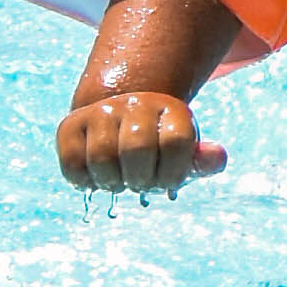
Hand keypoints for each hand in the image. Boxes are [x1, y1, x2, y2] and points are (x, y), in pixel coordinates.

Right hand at [58, 83, 226, 191]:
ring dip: (112, 183)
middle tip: (140, 184)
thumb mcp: (185, 154)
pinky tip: (97, 179)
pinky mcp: (70, 126)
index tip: (167, 181)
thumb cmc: (160, 147)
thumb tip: (217, 156)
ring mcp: (101, 112)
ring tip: (120, 181)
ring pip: (101, 157)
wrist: (121, 121)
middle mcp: (136, 103)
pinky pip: (72, 164)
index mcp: (171, 109)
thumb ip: (204, 160)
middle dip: (141, 180)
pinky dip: (84, 183)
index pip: (177, 141)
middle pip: (137, 148)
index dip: (173, 173)